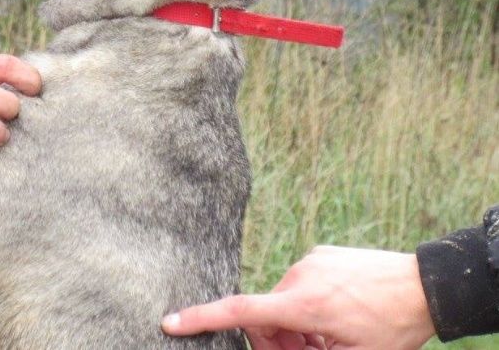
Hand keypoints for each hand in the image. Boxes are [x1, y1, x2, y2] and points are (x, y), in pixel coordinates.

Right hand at [162, 247, 435, 349]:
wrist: (425, 285)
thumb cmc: (392, 327)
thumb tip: (279, 348)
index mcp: (302, 304)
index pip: (240, 312)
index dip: (202, 318)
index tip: (170, 320)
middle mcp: (298, 276)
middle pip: (265, 316)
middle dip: (276, 342)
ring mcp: (309, 261)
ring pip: (283, 303)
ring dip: (295, 326)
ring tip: (331, 341)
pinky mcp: (321, 253)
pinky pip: (301, 284)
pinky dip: (308, 306)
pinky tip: (338, 317)